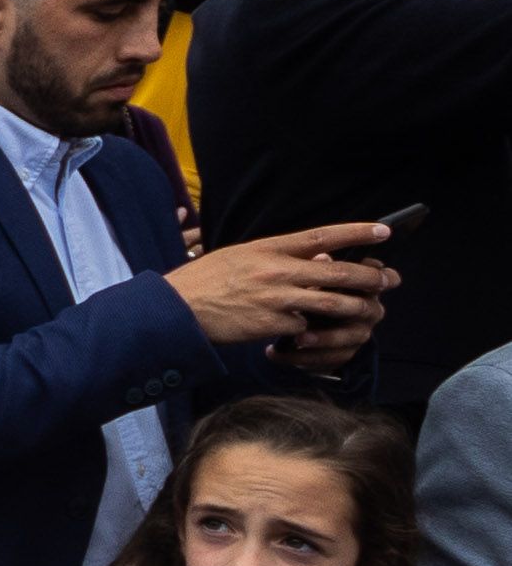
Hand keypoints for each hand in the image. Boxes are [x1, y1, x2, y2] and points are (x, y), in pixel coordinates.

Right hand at [164, 224, 395, 349]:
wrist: (177, 310)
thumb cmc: (205, 281)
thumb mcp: (241, 256)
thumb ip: (277, 257)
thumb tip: (314, 259)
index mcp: (269, 248)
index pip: (322, 236)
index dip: (356, 232)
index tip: (383, 231)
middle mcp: (277, 270)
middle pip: (338, 272)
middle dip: (369, 277)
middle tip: (388, 279)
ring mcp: (277, 299)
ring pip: (332, 302)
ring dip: (355, 306)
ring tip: (369, 309)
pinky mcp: (272, 325)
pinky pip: (305, 328)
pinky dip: (312, 331)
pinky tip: (313, 334)